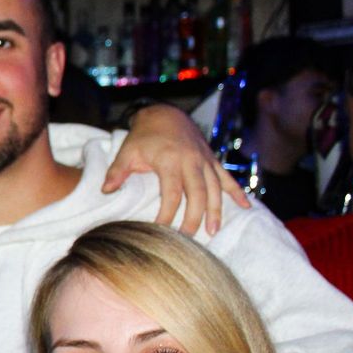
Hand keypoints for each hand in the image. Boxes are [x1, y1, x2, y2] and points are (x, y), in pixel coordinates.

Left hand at [102, 103, 247, 234]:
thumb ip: (117, 171)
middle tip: (189, 239)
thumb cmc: (144, 135)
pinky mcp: (212, 159)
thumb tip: (105, 190)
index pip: (171, 194)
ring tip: (213, 231)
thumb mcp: (127, 151)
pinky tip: (247, 207)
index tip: (160, 230)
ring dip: (216, 210)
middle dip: (195, 218)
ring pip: (215, 188)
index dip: (167, 214)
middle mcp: (191, 161)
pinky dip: (237, 192)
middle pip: (197, 194)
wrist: (166, 113)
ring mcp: (205, 160)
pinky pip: (227, 177)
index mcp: (170, 161)